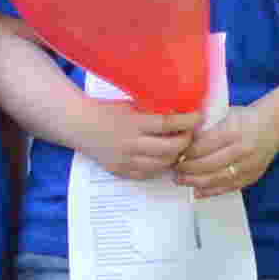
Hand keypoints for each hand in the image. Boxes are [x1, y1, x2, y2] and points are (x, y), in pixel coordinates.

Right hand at [78, 100, 199, 183]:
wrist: (79, 126)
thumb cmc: (106, 111)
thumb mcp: (130, 105)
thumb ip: (152, 112)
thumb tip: (181, 112)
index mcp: (133, 123)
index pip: (168, 124)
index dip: (188, 122)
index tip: (198, 117)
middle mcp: (131, 143)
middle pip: (170, 148)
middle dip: (186, 141)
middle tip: (190, 134)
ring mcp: (126, 160)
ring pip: (162, 164)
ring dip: (175, 156)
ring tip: (178, 147)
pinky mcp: (121, 171)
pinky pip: (148, 174)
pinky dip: (159, 166)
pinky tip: (162, 158)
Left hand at [172, 95, 278, 196]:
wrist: (273, 127)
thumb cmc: (246, 118)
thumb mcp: (225, 115)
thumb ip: (206, 128)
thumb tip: (182, 141)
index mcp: (233, 131)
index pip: (203, 146)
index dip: (186, 153)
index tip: (175, 154)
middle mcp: (242, 150)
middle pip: (208, 164)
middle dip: (187, 169)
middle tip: (175, 169)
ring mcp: (248, 165)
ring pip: (216, 179)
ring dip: (195, 182)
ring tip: (181, 180)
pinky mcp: (251, 177)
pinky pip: (228, 188)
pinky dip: (211, 192)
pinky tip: (197, 192)